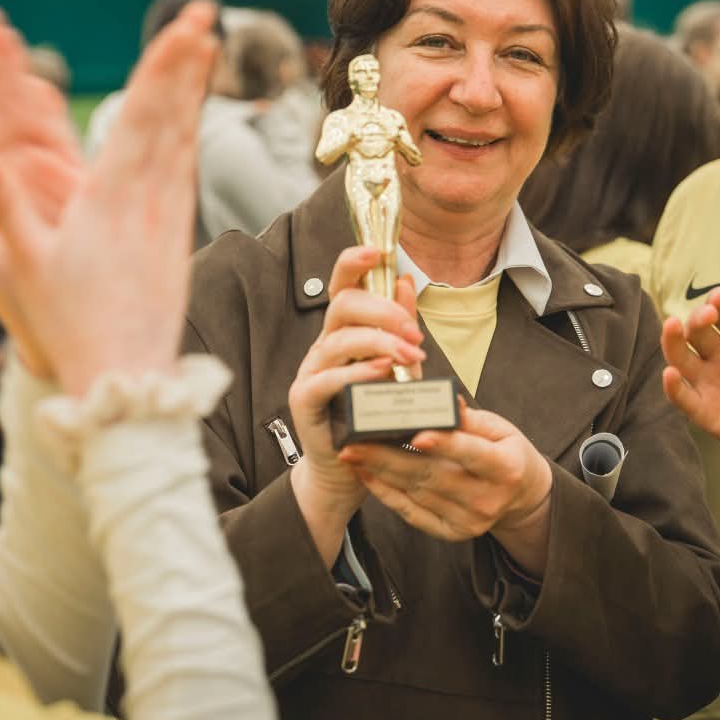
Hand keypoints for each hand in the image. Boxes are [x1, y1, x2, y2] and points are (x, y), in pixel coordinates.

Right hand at [0, 0, 216, 396]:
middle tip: (203, 16)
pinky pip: (185, 170)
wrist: (127, 382)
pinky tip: (190, 117)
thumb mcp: (14, 268)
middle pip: (171, 118)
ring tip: (202, 48)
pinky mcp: (176, 234)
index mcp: (112, 202)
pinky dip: (188, 132)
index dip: (161, 70)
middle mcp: (151, 202)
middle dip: (183, 63)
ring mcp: (169, 218)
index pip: (140, 120)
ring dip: (190, 91)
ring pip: (184, 140)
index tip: (182, 30)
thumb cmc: (66, 326)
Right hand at [287, 246, 424, 561]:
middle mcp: (324, 345)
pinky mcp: (304, 400)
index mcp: (344, 331)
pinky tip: (381, 372)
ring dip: (379, 342)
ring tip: (409, 354)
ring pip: (338, 339)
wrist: (349, 467)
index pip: (342, 285)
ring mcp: (311, 371)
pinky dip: (355, 373)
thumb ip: (401, 325)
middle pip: (343, 306)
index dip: (354, 262)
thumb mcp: (397, 364)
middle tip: (415, 333)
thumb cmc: (374, 414)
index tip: (376, 252)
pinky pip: (324, 379)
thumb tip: (406, 280)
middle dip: (383, 311)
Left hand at [341, 400, 553, 575]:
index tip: (416, 433)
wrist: (521, 496)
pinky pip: (413, 514)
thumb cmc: (507, 452)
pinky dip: (387, 494)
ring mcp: (469, 521)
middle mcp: (488, 499)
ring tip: (353, 453)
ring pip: (417, 494)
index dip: (445, 444)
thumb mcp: (501, 429)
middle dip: (389, 457)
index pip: (472, 453)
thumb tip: (448, 401)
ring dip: (381, 473)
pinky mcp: (452, 532)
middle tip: (355, 441)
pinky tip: (366, 474)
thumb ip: (470, 419)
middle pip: (433, 475)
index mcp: (506, 467)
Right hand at [661, 288, 719, 488]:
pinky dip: (672, 386)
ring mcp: (712, 383)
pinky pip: (682, 397)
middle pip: (697, 331)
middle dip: (696, 319)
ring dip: (672, 341)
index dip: (717, 302)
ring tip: (672, 326)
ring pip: (680, 357)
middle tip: (707, 316)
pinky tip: (671, 374)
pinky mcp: (707, 412)